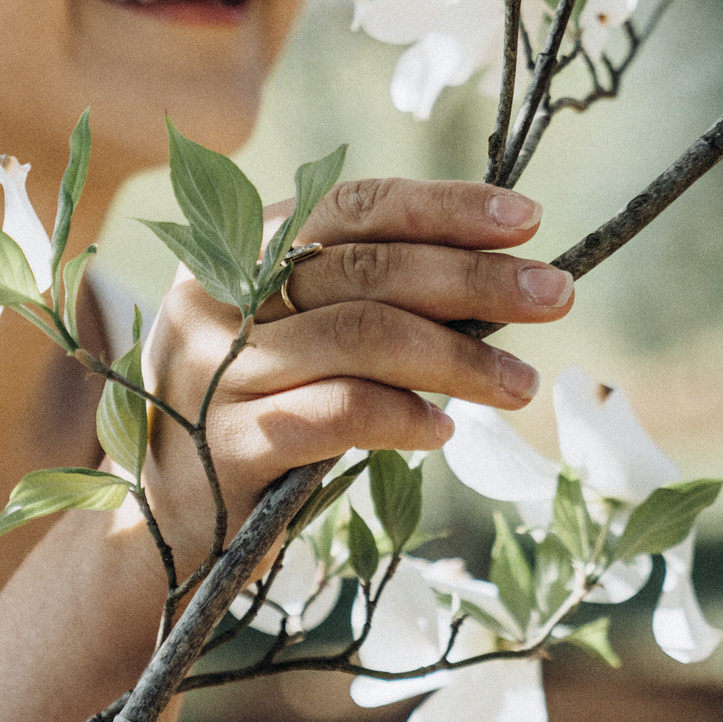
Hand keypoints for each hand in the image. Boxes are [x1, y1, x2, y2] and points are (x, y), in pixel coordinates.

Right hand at [134, 177, 574, 567]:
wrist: (166, 514)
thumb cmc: (255, 403)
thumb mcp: (292, 330)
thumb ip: (365, 292)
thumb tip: (500, 271)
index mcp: (235, 247)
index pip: (351, 207)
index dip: (442, 207)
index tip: (526, 218)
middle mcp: (218, 297)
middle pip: (367, 269)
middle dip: (474, 278)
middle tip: (555, 295)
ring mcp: (217, 369)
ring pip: (361, 338)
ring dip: (458, 358)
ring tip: (519, 384)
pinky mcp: (230, 443)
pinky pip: (339, 413)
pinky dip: (404, 416)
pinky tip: (444, 429)